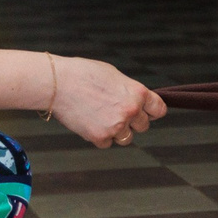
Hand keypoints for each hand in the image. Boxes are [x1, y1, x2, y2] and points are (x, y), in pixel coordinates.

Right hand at [47, 55, 167, 148]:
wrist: (59, 83)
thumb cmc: (84, 74)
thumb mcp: (115, 76)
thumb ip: (130, 91)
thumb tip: (138, 102)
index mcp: (138, 93)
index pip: (159, 110)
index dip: (151, 111)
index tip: (146, 112)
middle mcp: (131, 111)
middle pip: (143, 126)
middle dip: (132, 122)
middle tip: (115, 112)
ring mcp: (116, 126)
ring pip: (126, 138)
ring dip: (117, 131)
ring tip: (101, 116)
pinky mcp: (100, 137)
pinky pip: (107, 143)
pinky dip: (99, 136)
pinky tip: (89, 122)